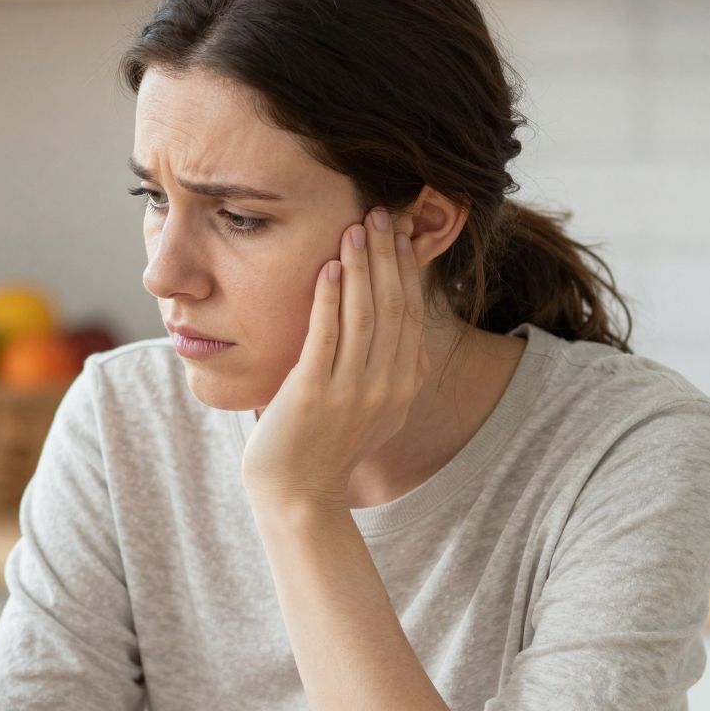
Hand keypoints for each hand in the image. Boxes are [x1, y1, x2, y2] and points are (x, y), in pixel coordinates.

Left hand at [241, 208, 430, 509]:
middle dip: (388, 255)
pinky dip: (330, 296)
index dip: (408, 271)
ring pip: (365, 314)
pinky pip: (327, 334)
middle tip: (381, 214)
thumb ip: (394, 376)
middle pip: (394, 306)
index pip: (411, 315)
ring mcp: (352, 391)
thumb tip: (408, 337)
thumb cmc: (326, 449)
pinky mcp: (315, 392)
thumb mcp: (377, 414)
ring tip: (355, 229)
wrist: (298, 496)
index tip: (402, 235)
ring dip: (362, 266)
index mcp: (403, 387)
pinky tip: (329, 266)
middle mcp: (386, 387)